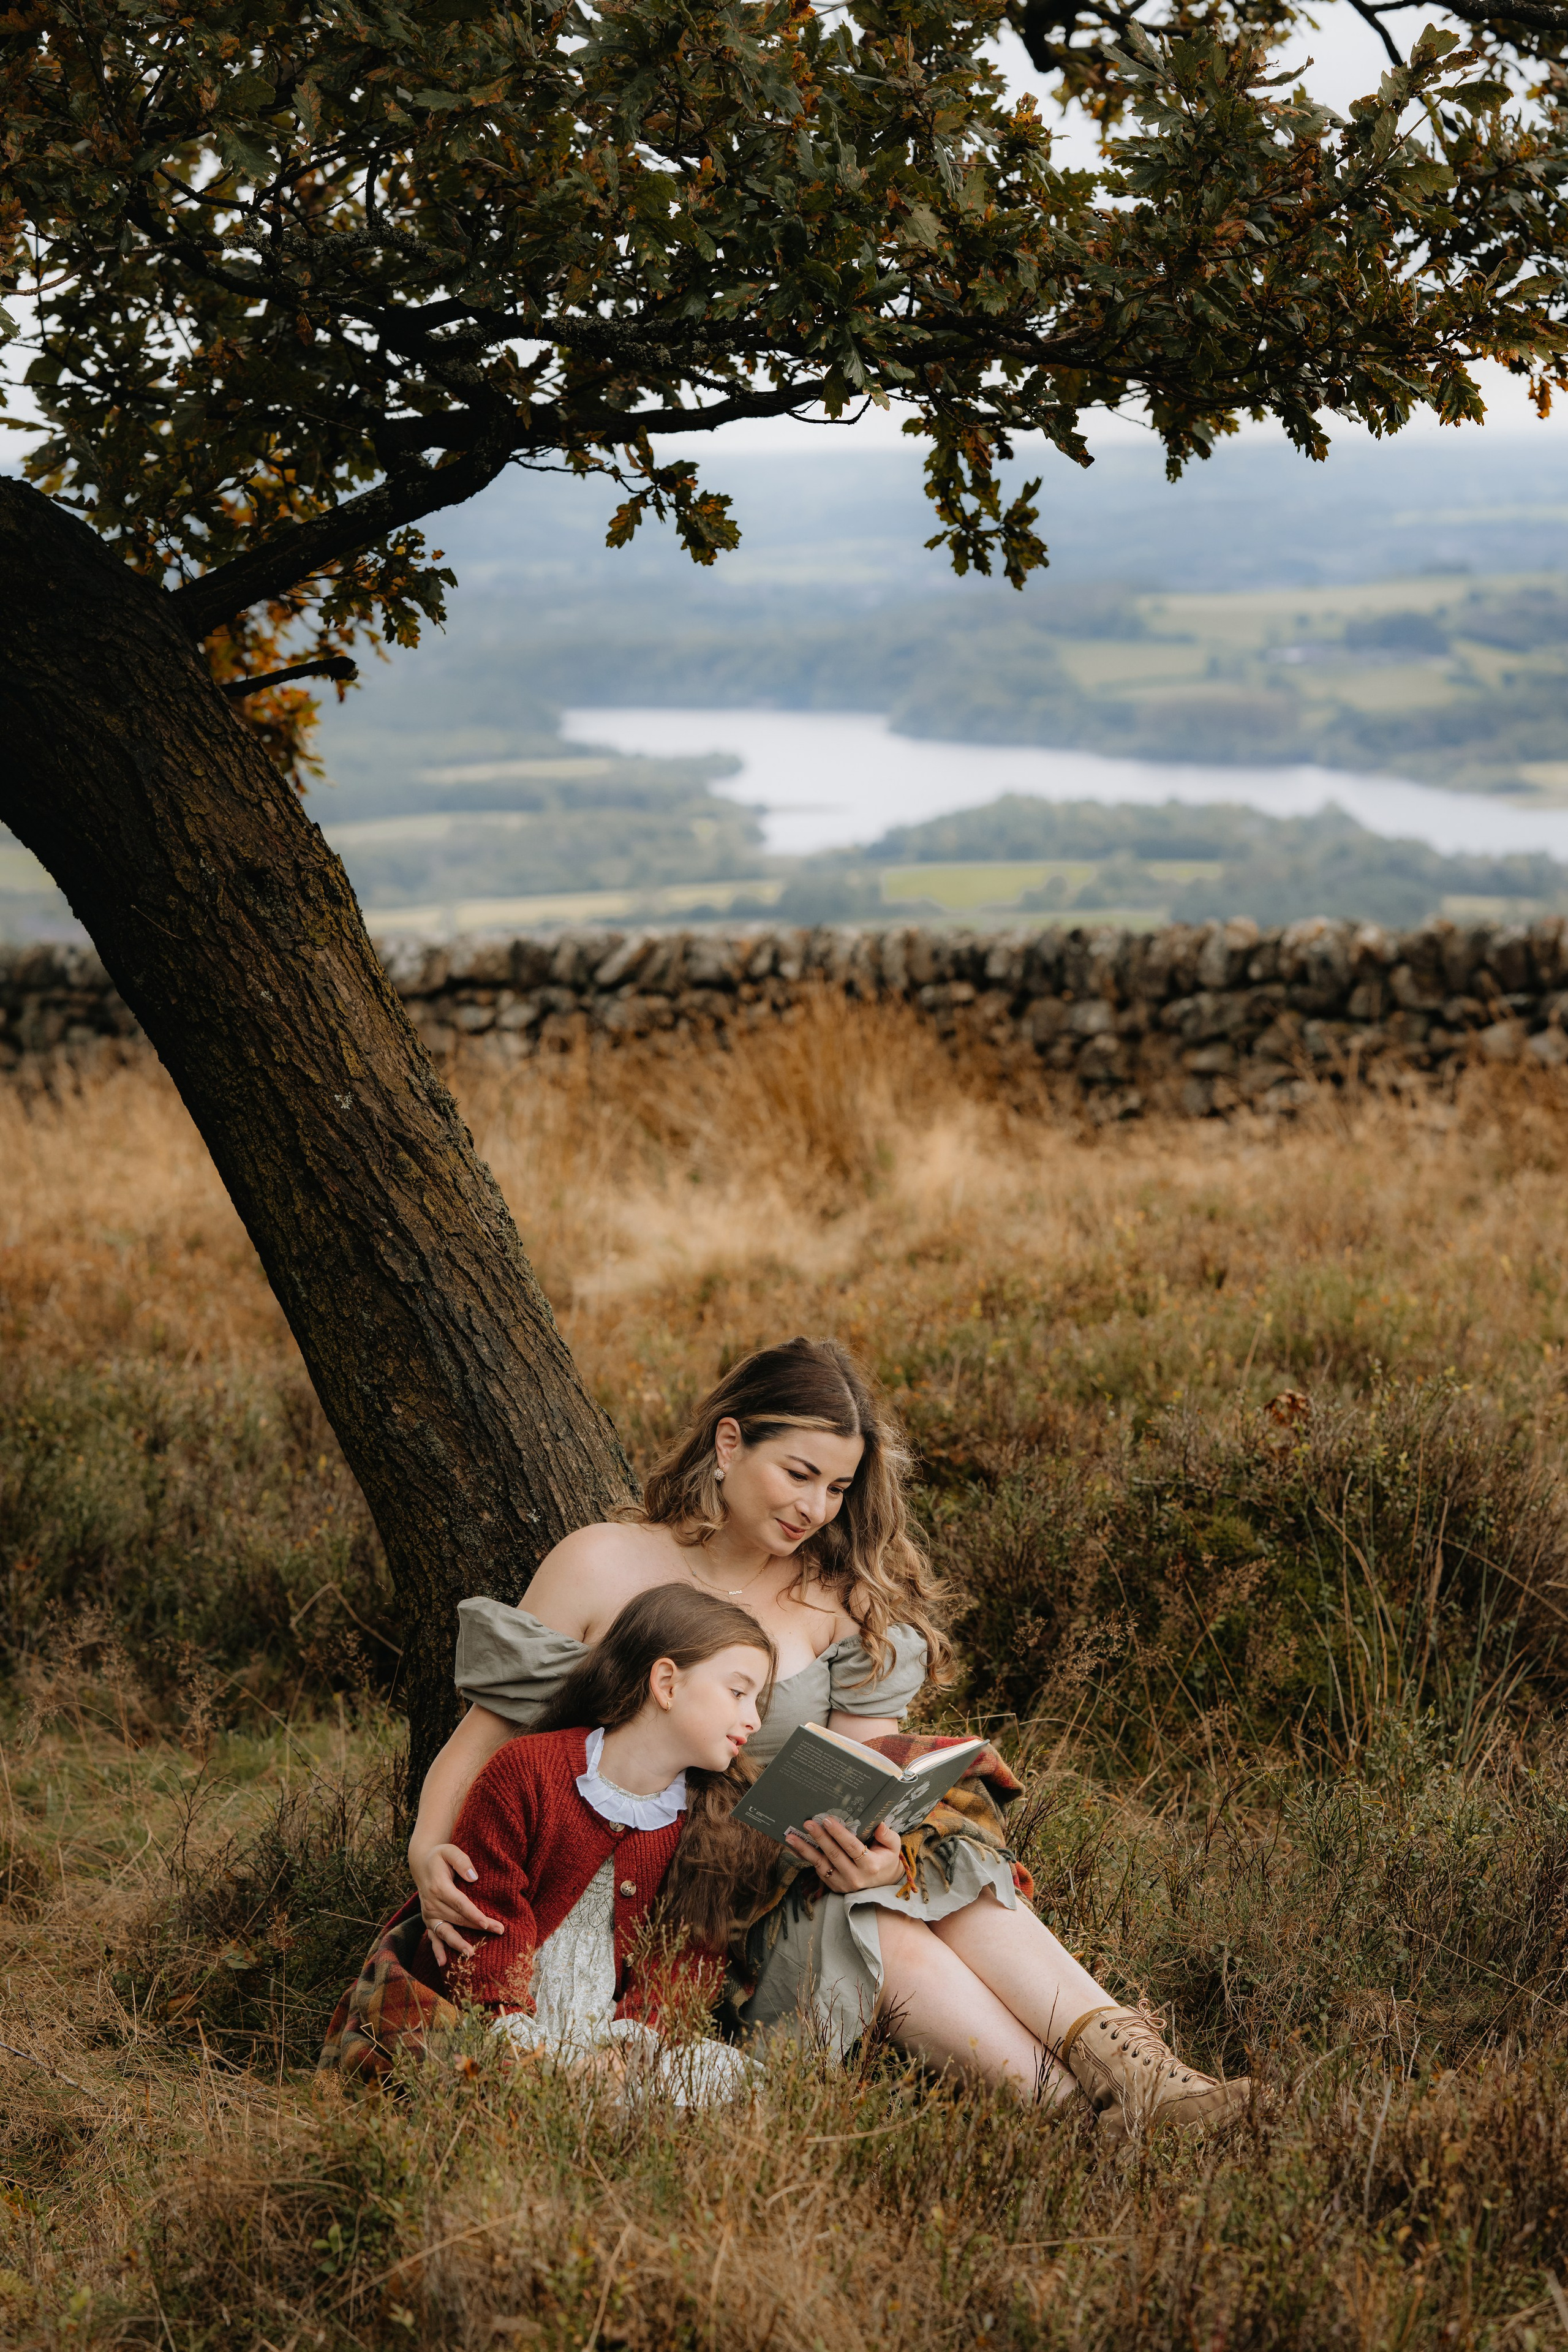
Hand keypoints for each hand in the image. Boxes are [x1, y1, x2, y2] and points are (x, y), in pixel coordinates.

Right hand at [409, 1837, 503, 1963]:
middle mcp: (432, 1903)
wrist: (422, 1864)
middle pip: (458, 1919)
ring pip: (445, 1932)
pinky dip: (437, 1950)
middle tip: (499, 1932)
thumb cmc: (440, 1857)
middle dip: (477, 1927)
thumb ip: (461, 1861)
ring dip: (458, 1943)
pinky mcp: (429, 1921)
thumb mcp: (449, 1850)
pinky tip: (443, 1963)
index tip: (487, 1923)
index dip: (473, 1914)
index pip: (459, 1903)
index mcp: (439, 1887)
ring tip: (471, 1954)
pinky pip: (432, 1937)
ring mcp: (429, 1914)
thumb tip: (474, 1877)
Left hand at [785, 1815, 904, 1893]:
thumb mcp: (893, 1847)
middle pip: (834, 1854)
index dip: (839, 1833)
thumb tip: (879, 1824)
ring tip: (791, 1837)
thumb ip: (888, 1835)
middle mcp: (855, 1877)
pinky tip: (796, 1847)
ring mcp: (843, 1883)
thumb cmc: (886, 1859)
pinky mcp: (834, 1886)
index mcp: (870, 1865)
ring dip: (805, 1849)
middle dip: (819, 1837)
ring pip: (821, 1864)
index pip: (852, 1847)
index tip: (827, 1820)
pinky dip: (806, 1858)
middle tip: (808, 1823)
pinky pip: (818, 1870)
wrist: (883, 1884)